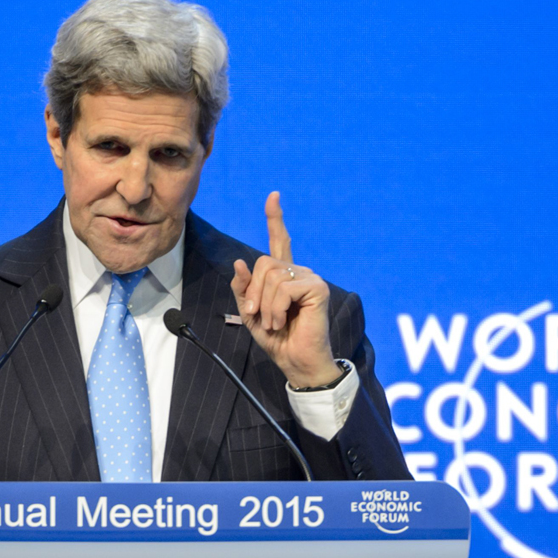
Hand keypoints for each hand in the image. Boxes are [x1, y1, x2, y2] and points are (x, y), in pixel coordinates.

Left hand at [230, 192, 341, 387]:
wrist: (296, 362)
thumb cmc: (276, 340)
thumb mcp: (250, 313)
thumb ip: (244, 289)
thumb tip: (239, 263)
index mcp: (283, 276)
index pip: (279, 241)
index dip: (275, 218)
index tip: (274, 196)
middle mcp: (298, 272)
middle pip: (263, 262)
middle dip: (254, 291)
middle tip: (258, 315)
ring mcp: (310, 278)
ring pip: (272, 275)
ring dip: (265, 305)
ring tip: (273, 323)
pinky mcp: (317, 288)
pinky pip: (284, 288)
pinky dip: (276, 308)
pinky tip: (282, 322)